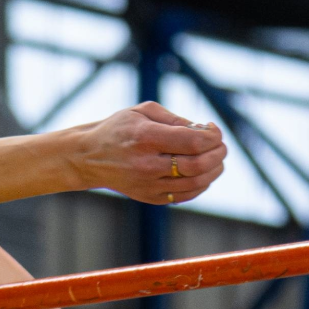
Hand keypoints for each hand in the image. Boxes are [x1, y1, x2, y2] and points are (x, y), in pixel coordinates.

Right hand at [66, 102, 225, 204]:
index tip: (213, 130)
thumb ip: (175, 119)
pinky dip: (201, 184)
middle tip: (220, 146)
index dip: (213, 136)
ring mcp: (148, 184)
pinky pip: (185, 195)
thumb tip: (205, 130)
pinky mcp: (149, 197)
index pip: (194, 141)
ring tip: (215, 160)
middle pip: (198, 164)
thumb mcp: (142, 111)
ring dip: (214, 170)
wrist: (88, 157)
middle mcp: (147, 164)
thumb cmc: (118, 129)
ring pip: (196, 183)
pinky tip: (201, 173)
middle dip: (218, 153)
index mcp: (146, 138)